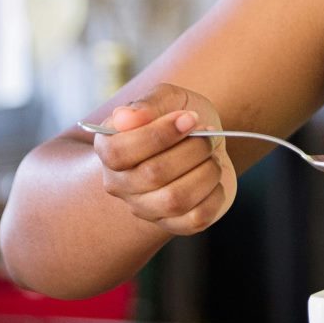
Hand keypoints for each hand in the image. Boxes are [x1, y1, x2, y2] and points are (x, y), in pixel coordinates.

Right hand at [88, 83, 236, 236]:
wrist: (203, 139)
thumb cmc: (178, 117)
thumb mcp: (166, 98)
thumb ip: (147, 104)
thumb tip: (125, 117)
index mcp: (108, 148)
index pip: (118, 152)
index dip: (158, 135)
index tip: (189, 118)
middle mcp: (119, 183)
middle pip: (153, 174)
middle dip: (191, 149)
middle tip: (207, 134)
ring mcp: (145, 208)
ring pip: (175, 200)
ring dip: (205, 172)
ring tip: (211, 156)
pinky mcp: (174, 224)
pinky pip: (196, 219)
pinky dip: (215, 195)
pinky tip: (214, 178)